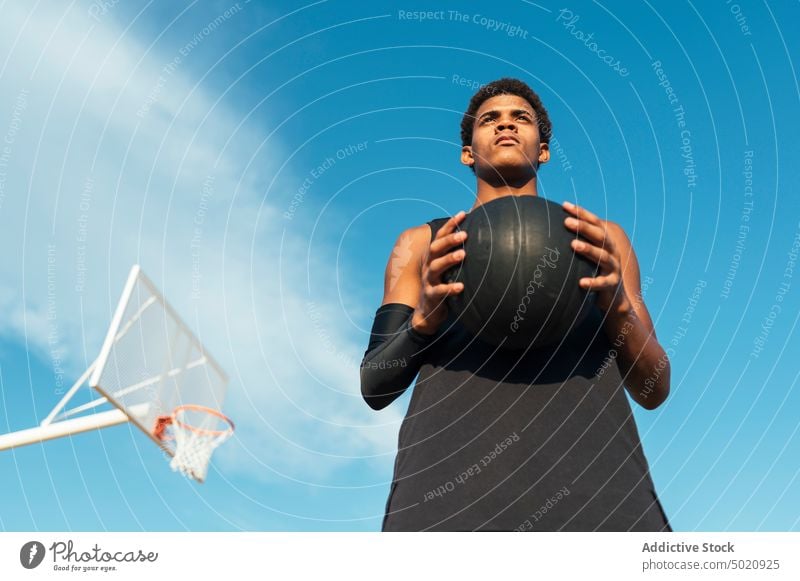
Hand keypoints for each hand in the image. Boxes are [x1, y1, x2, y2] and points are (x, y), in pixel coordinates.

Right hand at [412, 211, 467, 333]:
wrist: (427, 312)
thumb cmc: (442, 286)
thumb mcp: (447, 269)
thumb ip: (457, 255)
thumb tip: (481, 240)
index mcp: (433, 257)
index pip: (439, 236)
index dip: (450, 225)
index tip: (463, 214)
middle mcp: (428, 266)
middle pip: (436, 248)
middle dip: (449, 240)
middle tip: (465, 234)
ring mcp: (428, 281)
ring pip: (436, 267)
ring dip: (449, 259)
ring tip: (463, 254)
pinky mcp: (431, 296)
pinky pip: (440, 291)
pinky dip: (450, 288)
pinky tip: (461, 286)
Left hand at [562, 201, 631, 313]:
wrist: (615, 298)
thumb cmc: (595, 272)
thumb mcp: (588, 256)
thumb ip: (577, 242)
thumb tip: (550, 230)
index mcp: (606, 242)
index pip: (595, 223)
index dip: (581, 213)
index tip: (564, 205)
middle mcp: (612, 252)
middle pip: (600, 236)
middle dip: (583, 227)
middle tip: (566, 221)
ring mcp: (614, 268)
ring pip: (603, 256)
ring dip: (588, 249)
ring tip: (572, 244)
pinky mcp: (613, 284)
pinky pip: (603, 283)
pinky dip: (593, 282)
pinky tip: (581, 283)